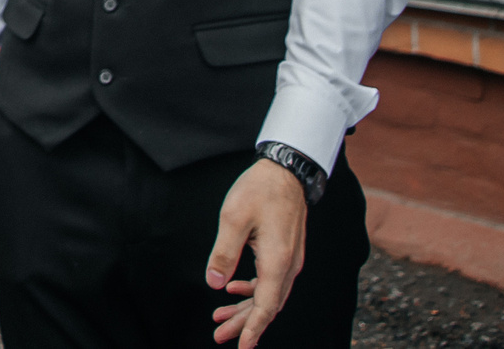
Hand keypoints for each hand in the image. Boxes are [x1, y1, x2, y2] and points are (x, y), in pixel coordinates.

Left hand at [207, 159, 306, 346]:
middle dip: (244, 323)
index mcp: (277, 261)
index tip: (242, 346)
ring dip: (245, 308)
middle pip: (267, 305)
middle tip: (219, 335)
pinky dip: (252, 290)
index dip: (253, 328)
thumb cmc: (259, 191)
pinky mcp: (285, 252)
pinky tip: (232, 290)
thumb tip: (214, 283)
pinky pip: (270, 280)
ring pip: (268, 294)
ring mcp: (289, 260)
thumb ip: (224, 252)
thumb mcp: (234, 218)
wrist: (286, 172)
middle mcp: (288, 266)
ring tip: (220, 317)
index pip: (266, 305)